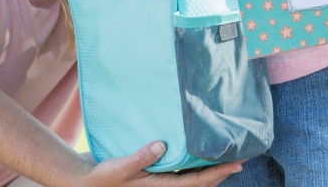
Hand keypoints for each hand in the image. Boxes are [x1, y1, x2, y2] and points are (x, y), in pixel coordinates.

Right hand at [78, 141, 241, 185]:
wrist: (86, 184)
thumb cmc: (103, 177)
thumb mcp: (120, 166)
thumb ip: (141, 157)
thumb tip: (162, 145)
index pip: (196, 182)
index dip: (217, 173)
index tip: (236, 164)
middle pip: (200, 184)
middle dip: (220, 173)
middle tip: (240, 159)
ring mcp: (160, 185)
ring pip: (192, 182)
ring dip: (209, 172)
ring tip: (225, 159)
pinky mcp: (154, 179)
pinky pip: (180, 177)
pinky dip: (194, 169)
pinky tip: (197, 159)